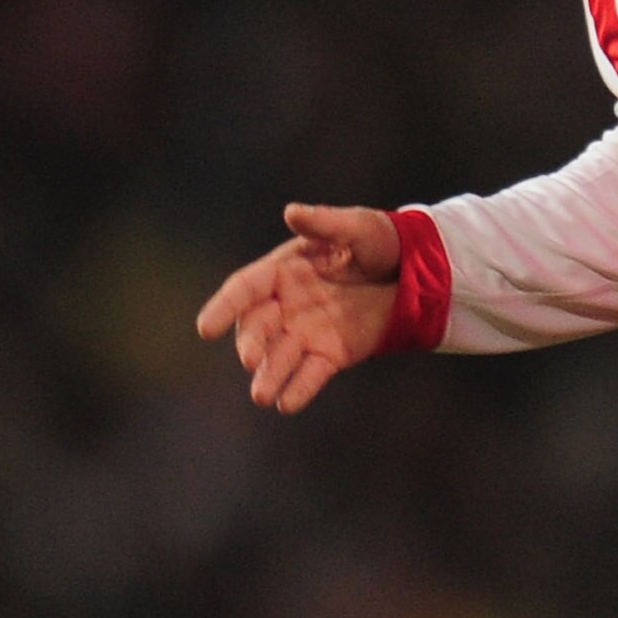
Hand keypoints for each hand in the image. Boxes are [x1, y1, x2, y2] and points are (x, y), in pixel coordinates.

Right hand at [196, 202, 401, 414]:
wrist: (411, 272)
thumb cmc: (376, 242)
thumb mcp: (355, 227)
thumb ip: (324, 224)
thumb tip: (292, 213)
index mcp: (282, 270)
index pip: (245, 288)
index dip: (223, 306)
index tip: (205, 328)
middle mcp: (285, 305)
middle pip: (257, 327)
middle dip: (251, 343)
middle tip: (250, 359)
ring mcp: (305, 332)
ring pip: (279, 356)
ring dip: (269, 375)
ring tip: (262, 396)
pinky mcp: (329, 354)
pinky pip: (310, 374)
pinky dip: (299, 389)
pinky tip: (287, 404)